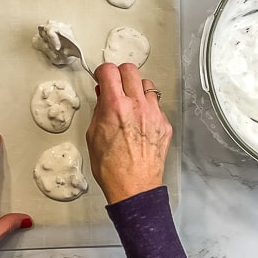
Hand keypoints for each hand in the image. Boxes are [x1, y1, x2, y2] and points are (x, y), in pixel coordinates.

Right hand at [86, 63, 172, 203]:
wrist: (134, 186)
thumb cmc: (111, 167)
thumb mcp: (93, 135)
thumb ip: (99, 110)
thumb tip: (103, 96)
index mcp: (115, 106)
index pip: (110, 70)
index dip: (103, 72)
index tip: (102, 77)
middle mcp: (137, 105)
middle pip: (131, 70)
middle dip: (120, 74)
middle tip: (115, 85)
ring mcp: (154, 114)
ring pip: (147, 85)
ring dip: (136, 89)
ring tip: (130, 103)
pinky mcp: (165, 124)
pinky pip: (156, 105)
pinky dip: (148, 107)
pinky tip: (140, 121)